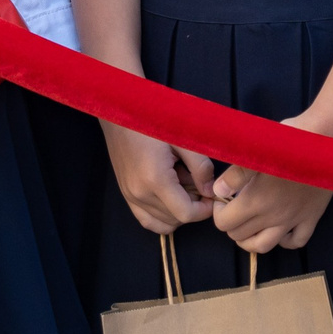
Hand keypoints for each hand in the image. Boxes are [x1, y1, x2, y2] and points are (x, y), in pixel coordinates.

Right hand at [100, 120, 215, 236]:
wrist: (120, 111)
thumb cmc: (153, 120)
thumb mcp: (183, 139)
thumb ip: (201, 167)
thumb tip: (211, 192)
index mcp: (155, 179)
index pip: (186, 214)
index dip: (204, 210)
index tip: (212, 196)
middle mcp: (140, 193)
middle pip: (176, 219)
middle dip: (193, 207)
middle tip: (197, 182)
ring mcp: (130, 196)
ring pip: (163, 222)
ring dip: (178, 211)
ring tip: (182, 186)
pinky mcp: (126, 194)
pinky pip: (146, 220)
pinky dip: (162, 217)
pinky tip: (170, 199)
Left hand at [209, 118, 332, 252]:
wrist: (325, 139)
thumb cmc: (287, 140)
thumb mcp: (255, 152)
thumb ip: (235, 175)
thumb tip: (218, 192)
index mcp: (256, 200)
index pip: (225, 223)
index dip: (218, 213)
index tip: (223, 199)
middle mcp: (273, 216)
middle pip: (240, 237)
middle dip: (231, 225)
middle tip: (233, 208)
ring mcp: (294, 220)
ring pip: (265, 247)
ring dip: (251, 241)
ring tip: (248, 226)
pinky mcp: (312, 218)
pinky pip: (297, 242)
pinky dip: (285, 241)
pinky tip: (280, 228)